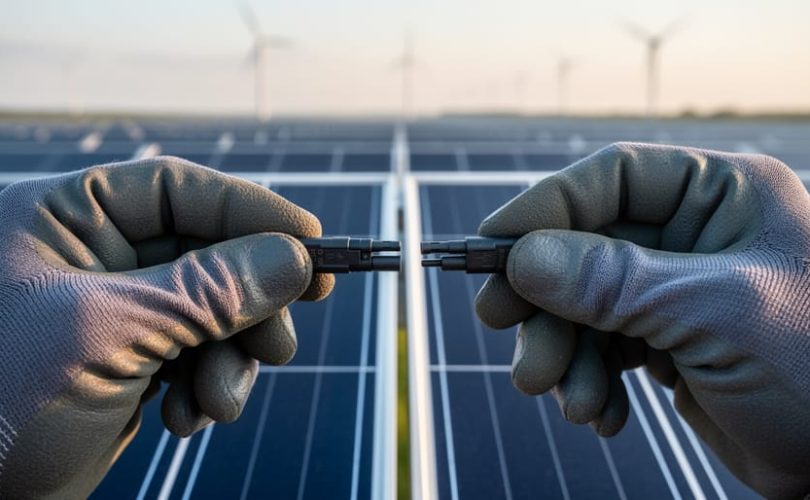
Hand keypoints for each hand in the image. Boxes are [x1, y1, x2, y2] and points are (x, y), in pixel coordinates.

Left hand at [0, 157, 332, 498]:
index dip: (250, 212)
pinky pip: (197, 355)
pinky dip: (207, 386)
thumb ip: (208, 291)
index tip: (312, 245)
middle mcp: (94, 256)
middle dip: (248, 306)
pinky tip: (186, 418)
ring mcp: (116, 312)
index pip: (178, 190)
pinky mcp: (129, 361)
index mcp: (65, 218)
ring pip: (212, 311)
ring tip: (218, 403)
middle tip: (279, 345)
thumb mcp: (108, 334)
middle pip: (209, 253)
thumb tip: (295, 260)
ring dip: (231, 358)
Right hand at [474, 143, 809, 498]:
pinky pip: (600, 348)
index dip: (543, 209)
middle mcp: (691, 235)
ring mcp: (675, 290)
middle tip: (510, 337)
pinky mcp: (665, 342)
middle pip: (582, 247)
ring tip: (571, 399)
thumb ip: (612, 281)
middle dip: (546, 302)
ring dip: (564, 353)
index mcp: (720, 195)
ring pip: (582, 304)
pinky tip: (602, 414)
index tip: (491, 249)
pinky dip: (589, 381)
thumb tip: (521, 258)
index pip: (609, 179)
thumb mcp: (713, 314)